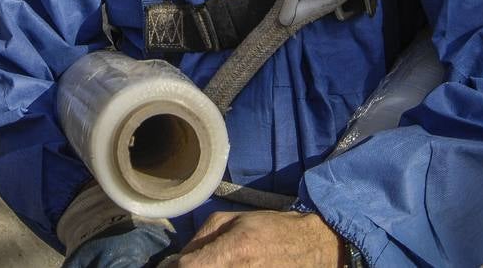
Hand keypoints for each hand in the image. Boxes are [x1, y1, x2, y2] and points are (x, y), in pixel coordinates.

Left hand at [169, 210, 346, 267]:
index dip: (175, 267)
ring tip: (214, 263)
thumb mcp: (232, 220)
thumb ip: (201, 238)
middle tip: (194, 263)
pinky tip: (227, 266)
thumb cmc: (270, 228)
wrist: (310, 246)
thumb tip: (178, 260)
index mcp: (233, 251)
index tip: (171, 265)